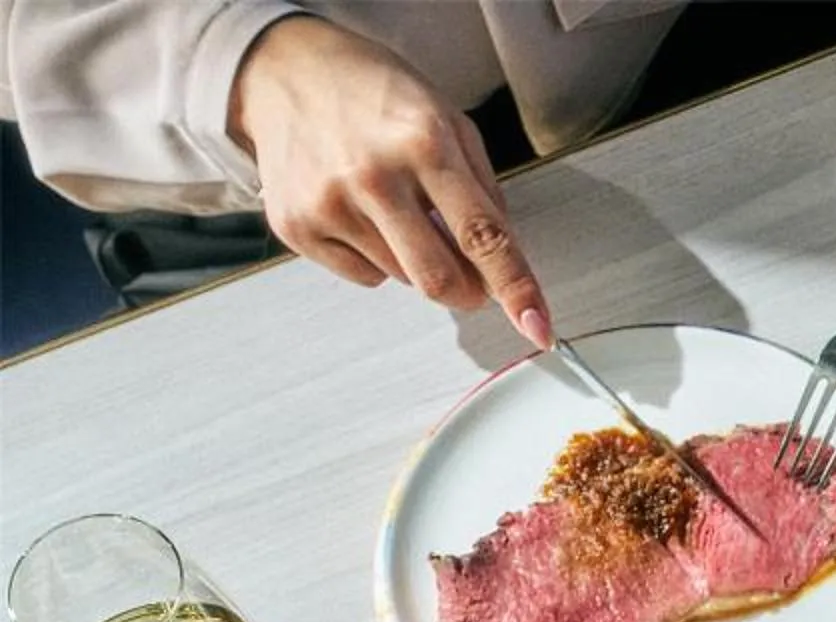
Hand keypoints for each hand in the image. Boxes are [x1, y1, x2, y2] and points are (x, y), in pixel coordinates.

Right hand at [226, 15, 547, 340]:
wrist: (287, 69)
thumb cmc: (376, 93)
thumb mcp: (449, 121)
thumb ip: (485, 192)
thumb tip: (508, 261)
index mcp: (424, 144)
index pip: (483, 235)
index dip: (516, 288)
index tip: (538, 327)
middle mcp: (372, 176)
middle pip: (440, 280)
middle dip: (468, 291)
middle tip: (470, 273)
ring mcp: (327, 203)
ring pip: (403, 279)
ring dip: (417, 261)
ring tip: (397, 208)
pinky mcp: (295, 226)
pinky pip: (363, 276)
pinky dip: (376, 257)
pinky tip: (360, 211)